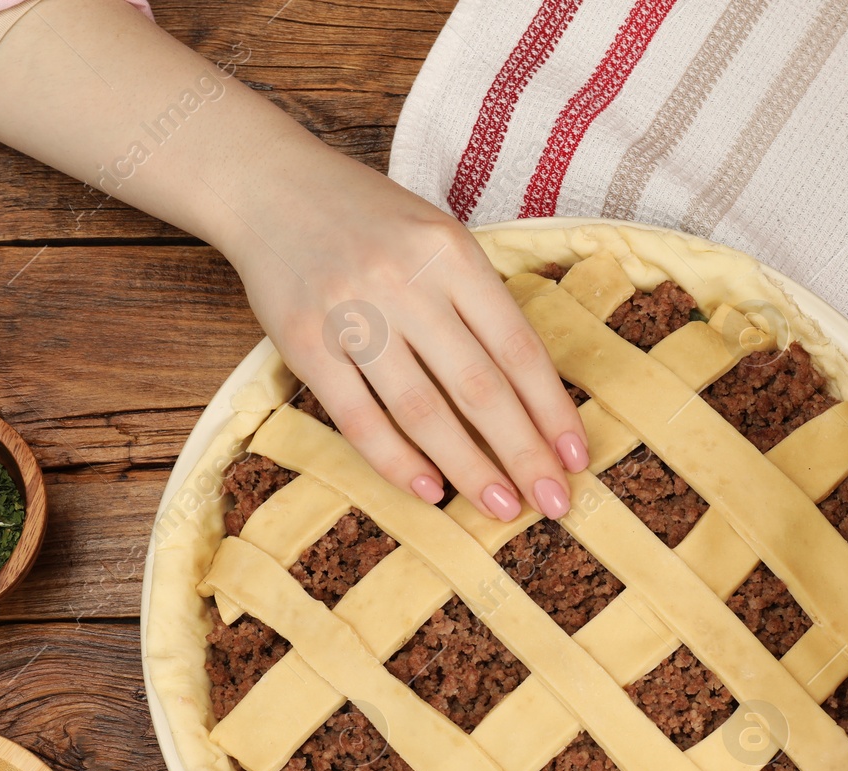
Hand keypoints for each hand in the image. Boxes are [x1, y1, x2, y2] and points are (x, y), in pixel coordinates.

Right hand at [221, 127, 587, 521]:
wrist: (270, 186)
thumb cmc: (369, 219)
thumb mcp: (436, 237)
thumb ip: (476, 301)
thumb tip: (530, 394)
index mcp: (452, 252)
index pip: (518, 347)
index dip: (552, 410)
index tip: (577, 458)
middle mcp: (405, 282)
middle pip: (479, 387)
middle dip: (524, 453)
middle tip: (553, 502)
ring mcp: (352, 314)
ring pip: (423, 410)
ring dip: (469, 468)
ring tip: (502, 508)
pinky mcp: (304, 343)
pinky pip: (358, 418)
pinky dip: (396, 461)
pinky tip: (430, 491)